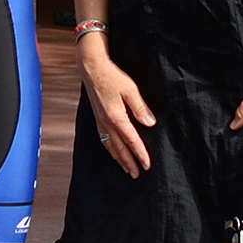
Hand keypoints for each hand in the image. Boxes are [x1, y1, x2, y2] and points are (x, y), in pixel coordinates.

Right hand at [78, 47, 155, 178]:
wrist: (91, 68)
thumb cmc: (111, 76)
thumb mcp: (130, 90)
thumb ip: (140, 107)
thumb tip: (150, 123)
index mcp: (116, 117)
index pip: (131, 141)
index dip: (140, 154)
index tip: (147, 165)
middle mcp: (106, 123)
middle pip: (120, 149)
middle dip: (129, 163)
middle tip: (137, 175)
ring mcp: (100, 122)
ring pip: (110, 146)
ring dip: (119, 159)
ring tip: (126, 168)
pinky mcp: (97, 118)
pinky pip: (103, 139)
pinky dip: (109, 149)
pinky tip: (112, 151)